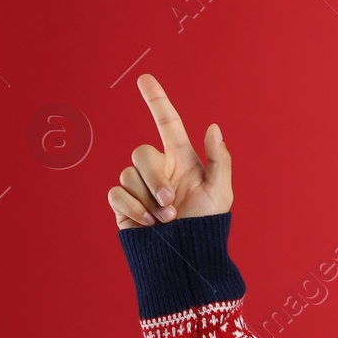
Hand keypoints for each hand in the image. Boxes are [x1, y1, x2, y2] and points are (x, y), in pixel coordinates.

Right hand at [106, 74, 233, 229]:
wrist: (186, 258)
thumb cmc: (207, 226)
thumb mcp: (221, 193)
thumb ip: (219, 160)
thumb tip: (214, 127)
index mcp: (182, 160)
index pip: (167, 124)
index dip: (156, 100)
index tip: (145, 78)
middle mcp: (159, 169)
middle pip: (141, 153)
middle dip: (155, 178)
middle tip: (171, 204)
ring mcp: (140, 187)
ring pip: (128, 174)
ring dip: (148, 199)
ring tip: (166, 219)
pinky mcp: (124, 205)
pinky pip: (116, 193)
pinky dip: (132, 208)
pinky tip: (149, 224)